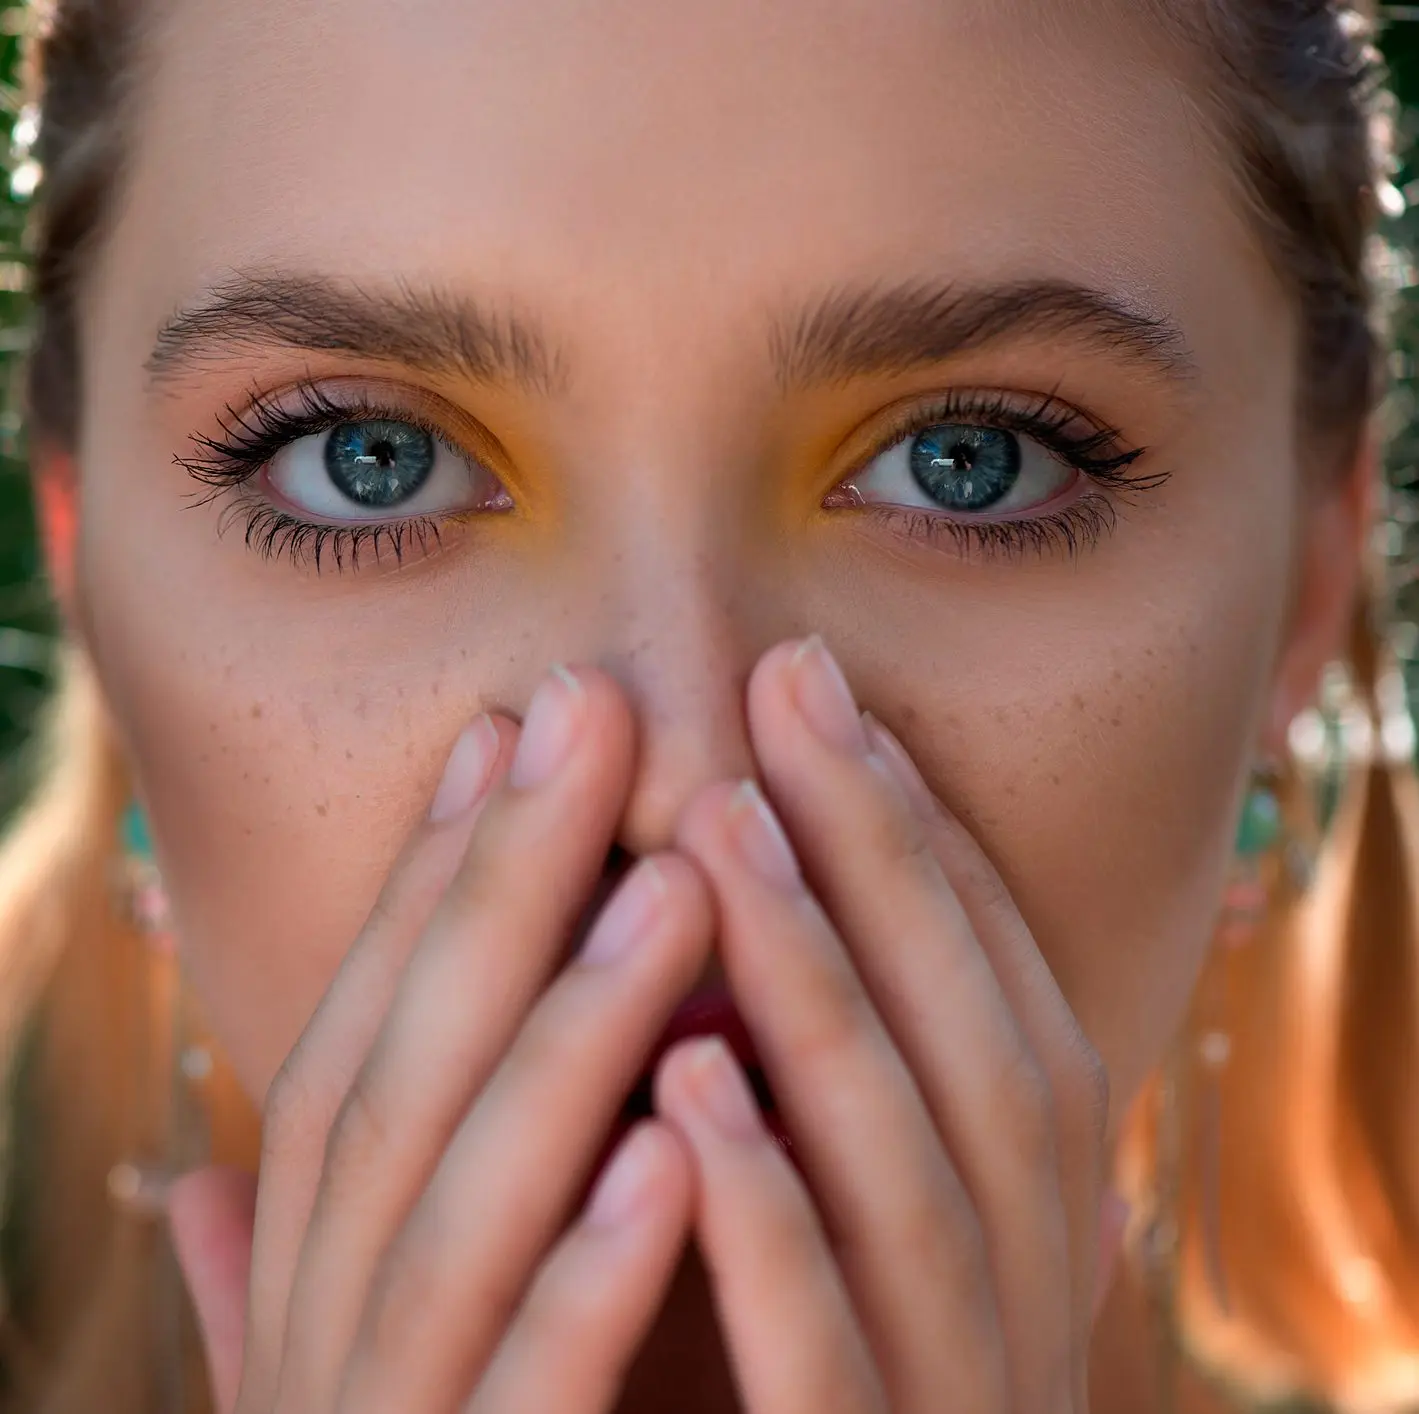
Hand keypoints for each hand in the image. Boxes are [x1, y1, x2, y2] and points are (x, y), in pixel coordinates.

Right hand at [169, 666, 713, 1413]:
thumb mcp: (335, 1377)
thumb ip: (274, 1279)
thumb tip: (184, 1180)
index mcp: (308, 1282)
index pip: (355, 1042)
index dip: (422, 879)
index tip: (506, 729)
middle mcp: (322, 1336)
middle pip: (405, 1079)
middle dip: (496, 887)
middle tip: (592, 712)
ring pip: (462, 1212)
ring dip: (566, 1039)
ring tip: (675, 884)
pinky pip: (532, 1403)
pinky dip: (588, 1281)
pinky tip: (675, 1157)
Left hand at [657, 637, 1109, 1413]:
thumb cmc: (827, 1391)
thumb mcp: (858, 1235)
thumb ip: (838, 1095)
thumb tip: (789, 914)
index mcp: (1022, 1212)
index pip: (991, 989)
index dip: (918, 838)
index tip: (824, 702)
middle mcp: (1024, 1285)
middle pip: (969, 1034)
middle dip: (881, 855)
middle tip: (785, 691)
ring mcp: (965, 1389)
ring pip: (911, 1168)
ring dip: (820, 986)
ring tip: (721, 829)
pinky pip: (830, 1353)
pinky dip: (771, 1218)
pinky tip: (688, 1091)